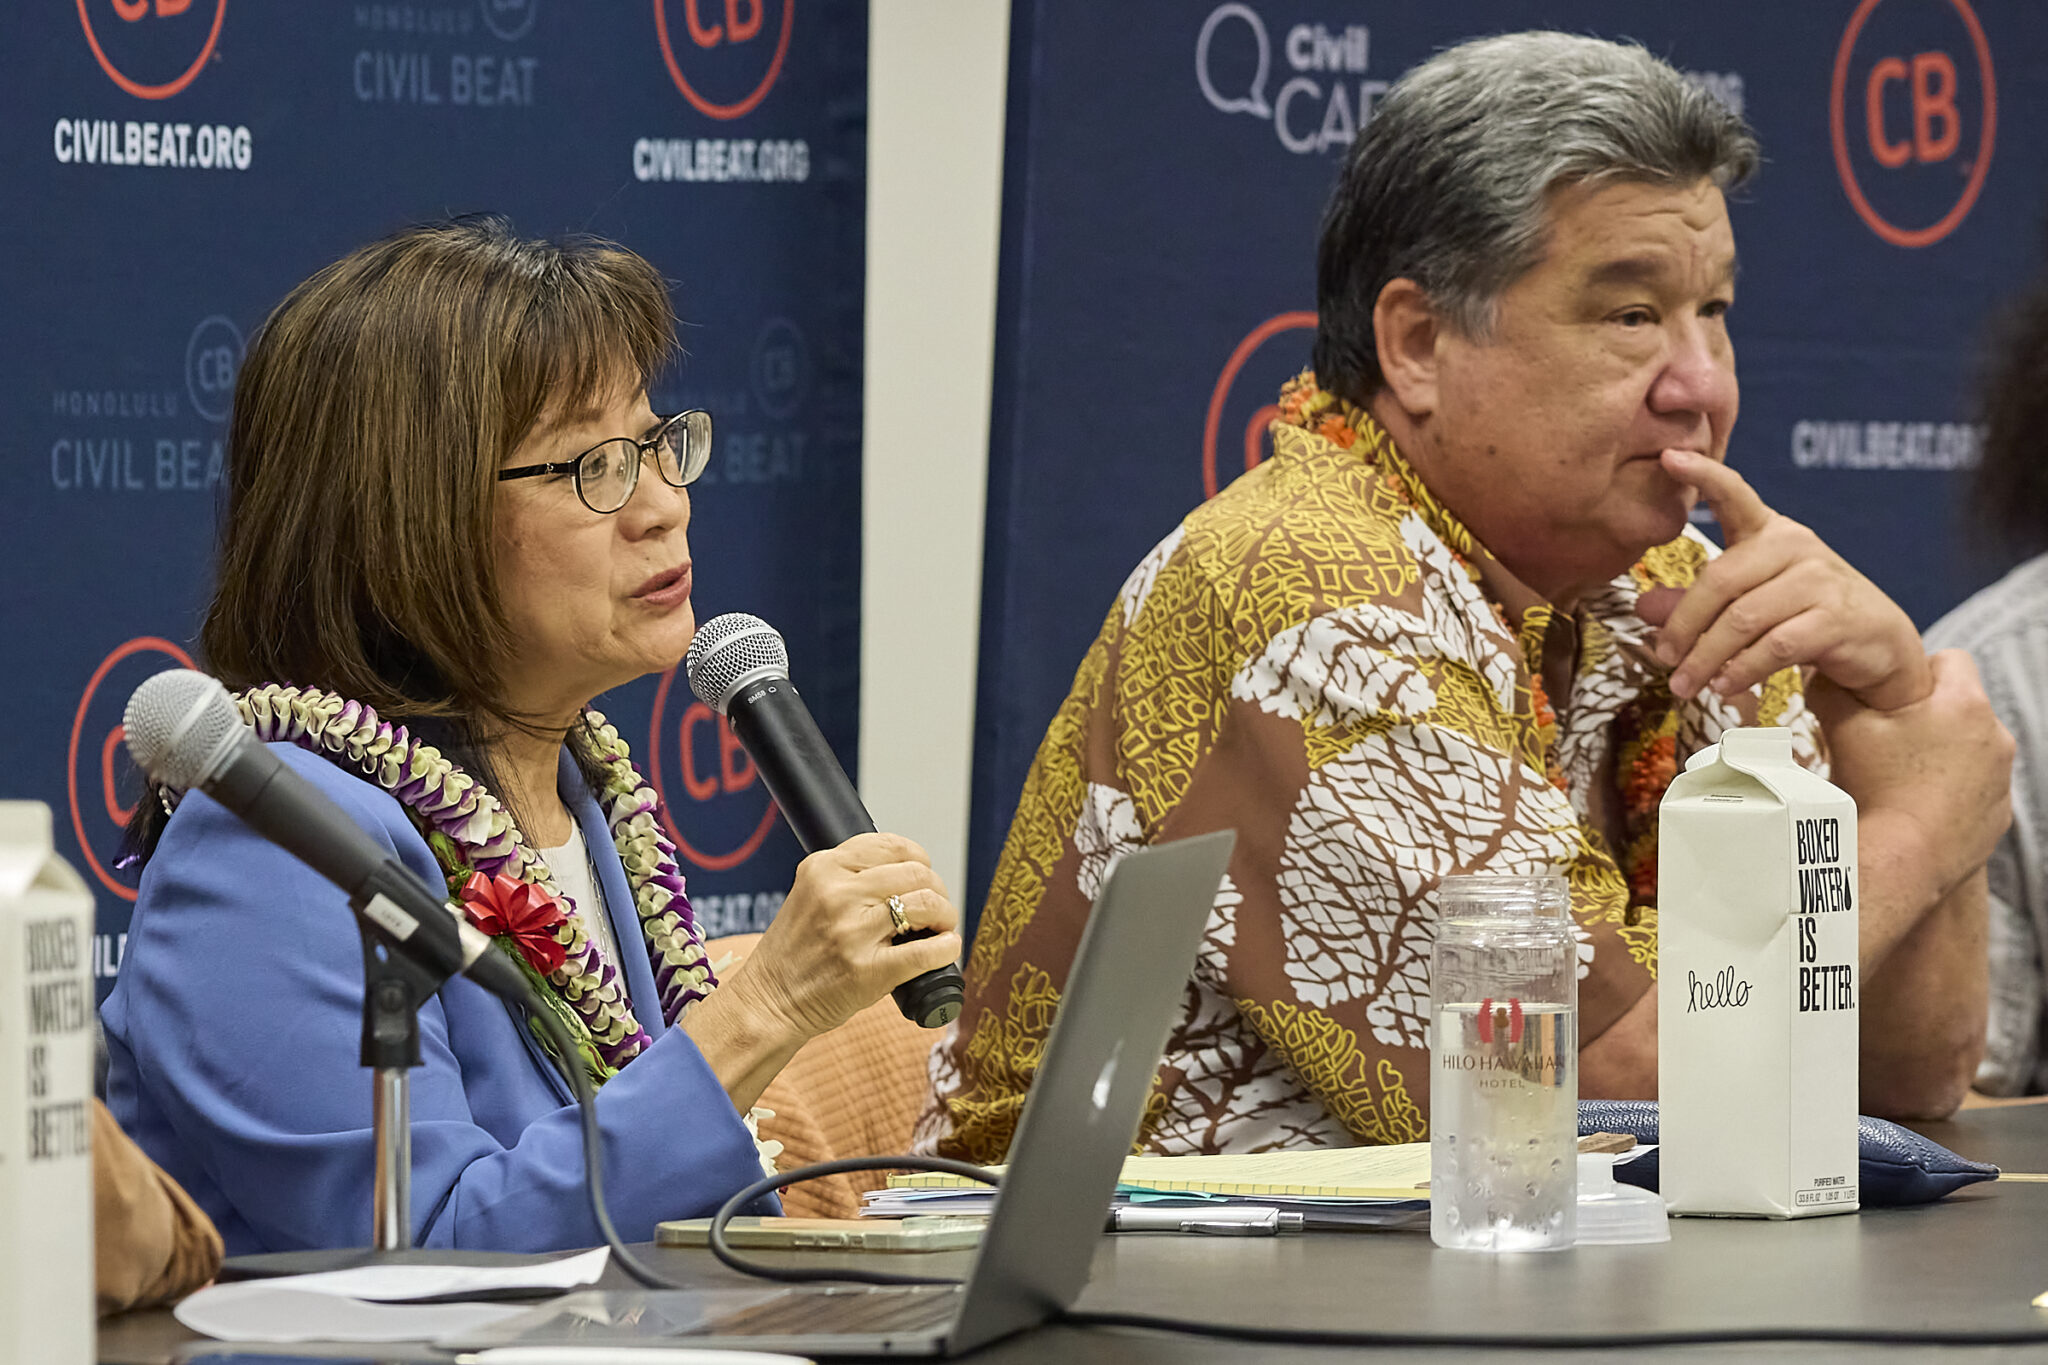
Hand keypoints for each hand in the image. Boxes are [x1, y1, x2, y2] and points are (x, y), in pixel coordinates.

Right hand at [721, 832, 962, 1043]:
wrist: (769, 1001)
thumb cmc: (795, 952)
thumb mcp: (811, 894)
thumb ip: (850, 877)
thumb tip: (911, 874)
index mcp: (823, 867)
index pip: (892, 845)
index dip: (919, 860)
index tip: (923, 876)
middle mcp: (837, 893)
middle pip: (916, 874)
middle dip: (937, 889)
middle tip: (937, 908)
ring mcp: (853, 932)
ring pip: (926, 904)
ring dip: (945, 915)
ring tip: (941, 928)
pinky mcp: (867, 970)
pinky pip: (927, 951)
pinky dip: (947, 947)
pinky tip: (945, 949)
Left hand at [1638, 450, 1929, 711]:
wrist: (1878, 648)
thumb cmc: (1805, 617)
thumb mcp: (1748, 603)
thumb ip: (1696, 603)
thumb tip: (1643, 606)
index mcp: (1770, 531)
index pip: (1735, 494)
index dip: (1703, 473)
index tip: (1668, 457)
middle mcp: (1795, 546)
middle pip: (1720, 580)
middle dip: (1683, 625)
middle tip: (1663, 658)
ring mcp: (1820, 580)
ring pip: (1742, 619)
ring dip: (1706, 658)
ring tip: (1684, 685)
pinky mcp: (1836, 619)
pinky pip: (1773, 646)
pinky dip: (1740, 670)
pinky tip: (1723, 686)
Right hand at [1807, 651, 2013, 904]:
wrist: (1900, 863)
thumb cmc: (1876, 792)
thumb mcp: (1843, 730)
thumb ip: (1833, 690)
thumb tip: (1821, 671)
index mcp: (1965, 705)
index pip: (1951, 659)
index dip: (1916, 670)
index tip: (1888, 694)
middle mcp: (1996, 738)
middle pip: (1960, 706)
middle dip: (1927, 716)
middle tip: (1884, 736)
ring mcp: (2001, 781)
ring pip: (1970, 749)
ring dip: (1941, 754)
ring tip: (1898, 775)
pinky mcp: (1998, 816)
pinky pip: (1974, 790)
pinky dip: (1949, 793)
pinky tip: (1914, 805)